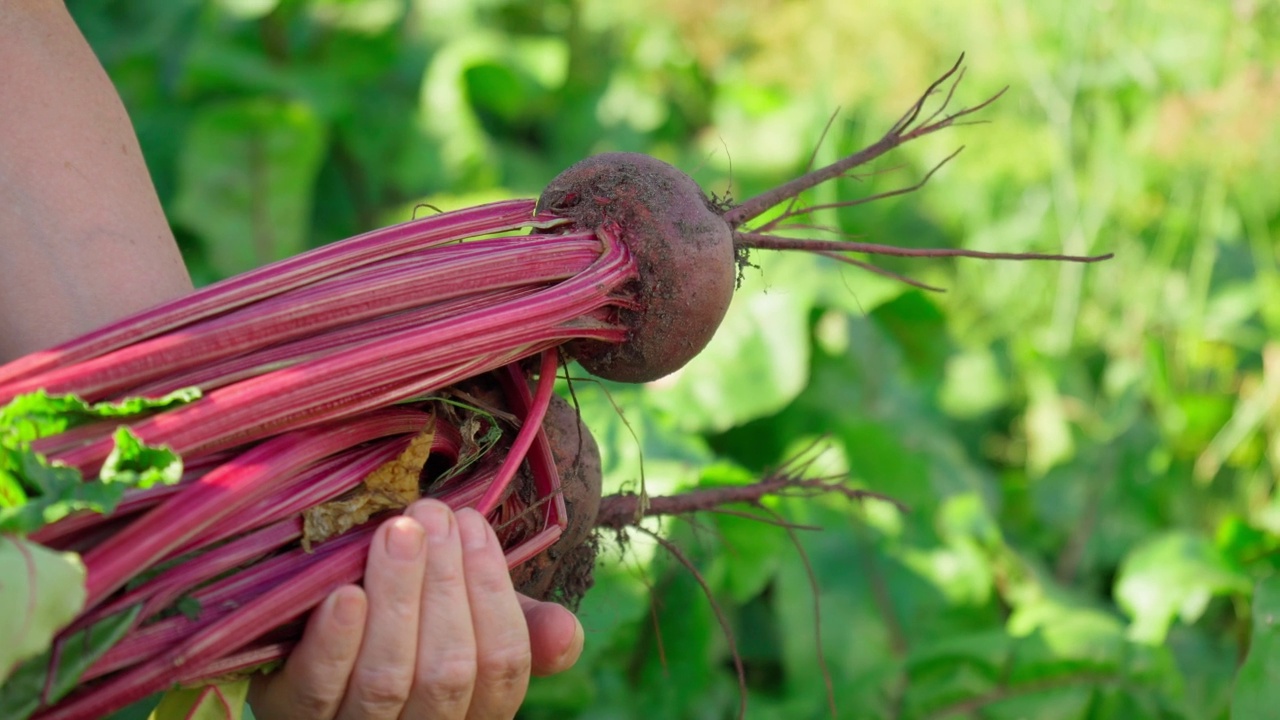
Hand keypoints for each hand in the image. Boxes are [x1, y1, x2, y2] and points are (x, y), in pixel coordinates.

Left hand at [248, 500, 584, 718]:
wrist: (306, 650)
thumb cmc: (409, 628)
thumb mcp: (468, 627)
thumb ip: (518, 625)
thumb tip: (566, 633)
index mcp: (473, 712)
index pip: (502, 667)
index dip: (494, 594)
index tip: (472, 523)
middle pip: (447, 672)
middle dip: (445, 584)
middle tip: (431, 513)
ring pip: (386, 680)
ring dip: (397, 597)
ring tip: (397, 531)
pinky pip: (315, 691)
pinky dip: (335, 642)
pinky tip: (344, 592)